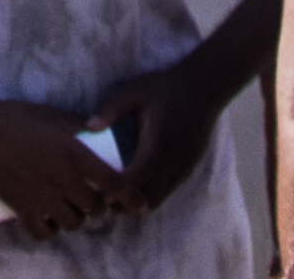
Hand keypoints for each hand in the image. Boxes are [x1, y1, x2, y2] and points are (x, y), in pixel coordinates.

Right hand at [0, 96, 125, 238]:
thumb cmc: (15, 118)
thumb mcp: (52, 115)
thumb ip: (77, 123)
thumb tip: (96, 126)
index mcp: (75, 156)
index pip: (115, 184)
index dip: (132, 198)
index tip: (142, 207)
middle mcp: (63, 180)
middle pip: (96, 208)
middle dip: (99, 206)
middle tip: (92, 199)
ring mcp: (43, 197)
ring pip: (73, 223)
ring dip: (76, 218)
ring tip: (70, 208)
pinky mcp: (23, 209)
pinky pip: (45, 232)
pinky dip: (50, 229)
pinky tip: (49, 219)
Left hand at [94, 54, 231, 211]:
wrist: (204, 89)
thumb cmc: (166, 89)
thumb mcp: (136, 92)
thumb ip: (112, 109)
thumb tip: (89, 127)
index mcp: (159, 141)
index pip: (141, 174)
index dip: (121, 187)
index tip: (102, 191)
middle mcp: (174, 159)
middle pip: (151, 197)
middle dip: (127, 203)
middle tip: (104, 200)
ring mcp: (183, 167)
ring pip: (160, 198)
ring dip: (138, 202)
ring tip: (117, 195)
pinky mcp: (188, 169)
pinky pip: (168, 190)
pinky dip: (151, 194)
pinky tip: (136, 185)